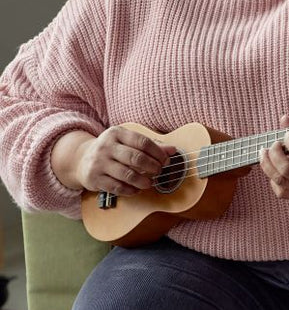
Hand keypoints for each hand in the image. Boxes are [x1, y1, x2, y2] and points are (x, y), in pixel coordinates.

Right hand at [54, 127, 175, 195]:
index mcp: (116, 133)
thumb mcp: (128, 142)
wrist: (81, 159)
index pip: (143, 142)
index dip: (158, 153)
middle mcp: (106, 146)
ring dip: (143, 181)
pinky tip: (136, 190)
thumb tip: (173, 150)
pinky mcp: (94, 178)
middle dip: (153, 167)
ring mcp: (98, 163)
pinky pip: (117, 187)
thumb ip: (151, 145)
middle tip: (159, 172)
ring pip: (127, 174)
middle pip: (136, 158)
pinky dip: (130, 190)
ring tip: (150, 183)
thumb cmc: (113, 150)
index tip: (166, 160)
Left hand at [259, 115, 288, 199]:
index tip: (288, 134)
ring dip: (267, 166)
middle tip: (274, 144)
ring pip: (281, 181)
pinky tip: (273, 171)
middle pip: (287, 170)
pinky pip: (283, 193)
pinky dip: (274, 182)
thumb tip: (284, 119)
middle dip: (274, 155)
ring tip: (264, 154)